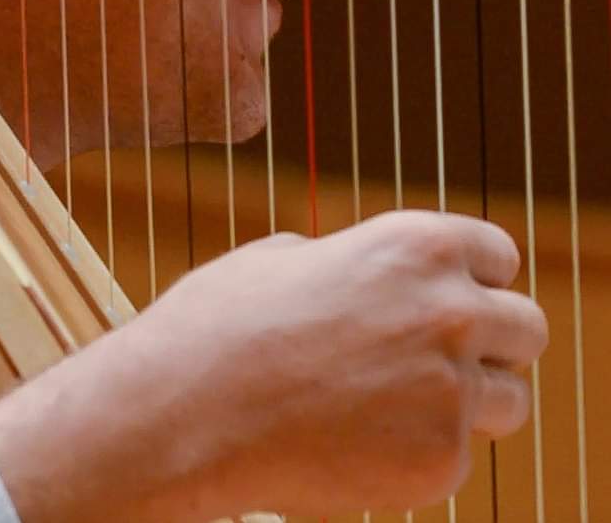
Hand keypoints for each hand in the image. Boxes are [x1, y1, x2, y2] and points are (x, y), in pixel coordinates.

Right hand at [0, 211, 546, 521]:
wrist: (184, 411)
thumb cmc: (220, 323)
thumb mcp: (286, 257)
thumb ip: (355, 262)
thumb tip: (377, 278)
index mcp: (413, 246)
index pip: (499, 254)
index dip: (472, 275)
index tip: (451, 295)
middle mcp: (449, 313)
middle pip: (526, 328)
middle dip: (488, 340)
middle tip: (434, 355)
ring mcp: (450, 392)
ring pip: (509, 399)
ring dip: (467, 399)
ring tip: (390, 401)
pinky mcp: (439, 464)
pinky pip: (457, 453)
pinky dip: (419, 449)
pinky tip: (355, 438)